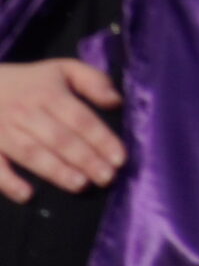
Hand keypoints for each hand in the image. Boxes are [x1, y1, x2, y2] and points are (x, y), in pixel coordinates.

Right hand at [0, 59, 124, 201]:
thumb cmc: (31, 81)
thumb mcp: (64, 69)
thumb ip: (93, 81)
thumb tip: (117, 101)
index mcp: (50, 94)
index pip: (80, 119)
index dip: (101, 138)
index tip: (120, 158)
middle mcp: (27, 112)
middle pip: (59, 138)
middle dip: (85, 159)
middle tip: (107, 177)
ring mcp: (3, 131)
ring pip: (32, 153)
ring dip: (56, 170)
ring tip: (80, 185)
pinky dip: (8, 182)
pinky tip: (27, 195)